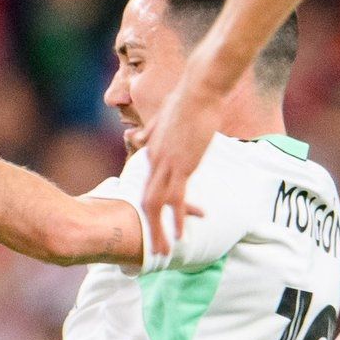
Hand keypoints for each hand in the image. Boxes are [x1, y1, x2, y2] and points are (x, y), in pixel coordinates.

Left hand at [137, 74, 220, 258]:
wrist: (199, 88)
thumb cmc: (188, 98)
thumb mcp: (164, 116)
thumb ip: (152, 130)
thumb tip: (140, 136)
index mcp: (152, 149)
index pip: (147, 183)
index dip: (149, 207)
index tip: (153, 225)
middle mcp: (155, 159)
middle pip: (144, 200)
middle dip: (148, 228)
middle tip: (152, 249)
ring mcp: (167, 164)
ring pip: (155, 205)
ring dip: (158, 231)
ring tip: (162, 251)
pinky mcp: (182, 165)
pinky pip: (175, 199)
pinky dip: (176, 219)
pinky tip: (179, 235)